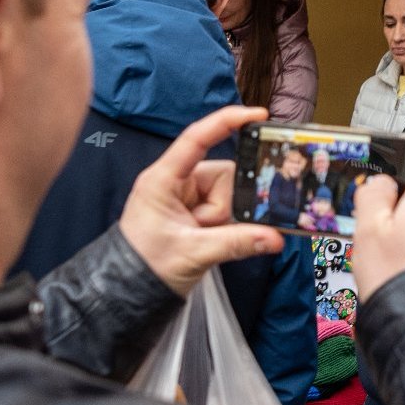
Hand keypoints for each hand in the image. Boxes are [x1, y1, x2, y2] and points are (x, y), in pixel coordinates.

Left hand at [117, 105, 284, 296]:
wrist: (130, 290)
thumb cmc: (146, 265)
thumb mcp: (193, 253)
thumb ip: (236, 243)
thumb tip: (274, 238)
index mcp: (163, 179)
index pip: (197, 138)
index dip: (226, 121)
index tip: (257, 114)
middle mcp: (176, 182)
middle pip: (223, 174)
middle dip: (226, 205)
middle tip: (208, 229)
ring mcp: (186, 197)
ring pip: (228, 194)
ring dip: (225, 219)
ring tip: (204, 239)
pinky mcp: (195, 211)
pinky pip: (225, 208)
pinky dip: (226, 224)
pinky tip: (212, 239)